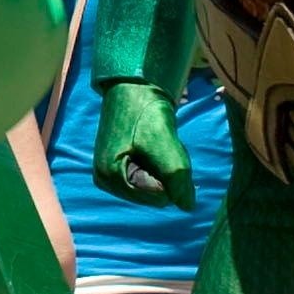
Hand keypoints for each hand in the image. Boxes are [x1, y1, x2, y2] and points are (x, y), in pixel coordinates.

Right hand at [94, 78, 193, 211]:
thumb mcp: (164, 145)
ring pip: (153, 186)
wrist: (133, 86)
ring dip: (163, 168)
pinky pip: (148, 176)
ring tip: (157, 144)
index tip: (164, 148)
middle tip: (162, 145)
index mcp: (110, 178)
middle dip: (166, 174)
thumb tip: (187, 207)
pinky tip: (152, 146)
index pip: (158, 197)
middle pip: (154, 194)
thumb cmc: (145, 112)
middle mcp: (106, 181)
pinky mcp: (117, 165)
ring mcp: (110, 174)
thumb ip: (177, 178)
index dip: (171, 176)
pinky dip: (157, 164)